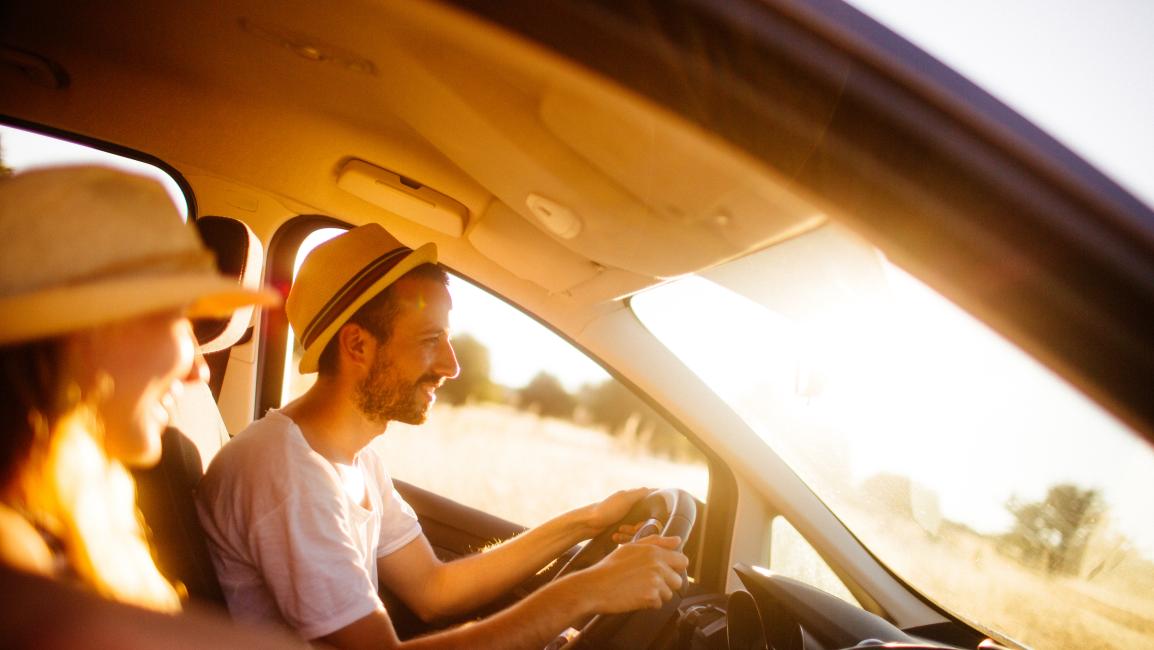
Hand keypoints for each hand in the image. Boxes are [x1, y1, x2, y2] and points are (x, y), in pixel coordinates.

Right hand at [572, 535, 687, 613]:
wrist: (595, 586)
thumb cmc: (610, 566)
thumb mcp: (631, 547)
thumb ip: (656, 542)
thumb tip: (677, 541)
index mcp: (654, 552)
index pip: (682, 560)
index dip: (675, 567)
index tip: (665, 571)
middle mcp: (658, 565)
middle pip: (678, 580)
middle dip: (667, 584)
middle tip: (650, 583)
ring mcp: (655, 581)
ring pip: (669, 593)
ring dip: (657, 594)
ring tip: (640, 589)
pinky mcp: (650, 597)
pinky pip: (659, 604)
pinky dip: (649, 604)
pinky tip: (636, 597)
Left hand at [576, 487, 651, 538]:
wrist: (587, 524)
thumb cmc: (606, 509)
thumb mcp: (625, 499)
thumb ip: (639, 493)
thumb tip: (653, 489)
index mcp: (631, 498)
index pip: (649, 505)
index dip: (652, 514)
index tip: (652, 520)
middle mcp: (629, 508)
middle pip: (644, 521)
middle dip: (639, 527)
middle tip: (631, 528)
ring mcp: (623, 519)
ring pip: (635, 530)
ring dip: (629, 533)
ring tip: (619, 532)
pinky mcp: (618, 529)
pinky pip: (627, 536)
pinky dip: (622, 538)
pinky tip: (615, 537)